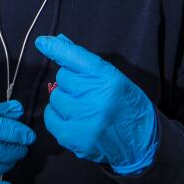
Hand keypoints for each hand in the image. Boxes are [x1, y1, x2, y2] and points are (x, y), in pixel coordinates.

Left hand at [36, 34, 157, 174]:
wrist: (142, 142)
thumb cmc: (127, 105)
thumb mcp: (113, 78)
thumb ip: (85, 62)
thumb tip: (58, 42)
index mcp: (108, 78)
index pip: (76, 57)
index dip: (57, 49)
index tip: (42, 42)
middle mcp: (97, 98)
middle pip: (63, 77)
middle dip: (71, 83)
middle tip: (86, 93)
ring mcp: (86, 120)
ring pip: (55, 97)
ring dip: (64, 100)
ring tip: (82, 108)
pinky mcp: (76, 138)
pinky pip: (51, 118)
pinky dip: (56, 116)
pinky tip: (71, 119)